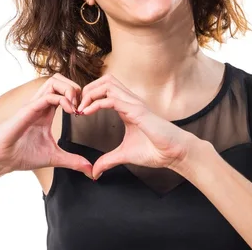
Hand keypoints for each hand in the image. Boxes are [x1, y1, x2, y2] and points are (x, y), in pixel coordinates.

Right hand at [0, 74, 92, 180]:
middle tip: (82, 105)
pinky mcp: (28, 110)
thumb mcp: (54, 157)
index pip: (64, 90)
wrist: (1, 160)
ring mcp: (34, 104)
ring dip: (70, 89)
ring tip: (76, 107)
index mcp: (46, 111)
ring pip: (54, 80)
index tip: (85, 113)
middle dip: (76, 87)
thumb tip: (90, 170)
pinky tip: (70, 112)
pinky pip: (48, 96)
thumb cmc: (22, 155)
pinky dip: (63, 99)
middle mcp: (41, 104)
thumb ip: (73, 161)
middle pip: (59, 79)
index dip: (78, 96)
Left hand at [77, 74, 194, 179]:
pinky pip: (112, 99)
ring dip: (90, 93)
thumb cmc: (156, 150)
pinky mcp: (137, 111)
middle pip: (105, 80)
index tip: (77, 111)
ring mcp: (134, 104)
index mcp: (128, 107)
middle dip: (87, 89)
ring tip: (80, 107)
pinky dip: (96, 103)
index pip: (105, 90)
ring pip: (108, 84)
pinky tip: (86, 112)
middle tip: (76, 105)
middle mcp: (131, 101)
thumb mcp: (125, 155)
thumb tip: (94, 171)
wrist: (175, 154)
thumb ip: (108, 160)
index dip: (89, 96)